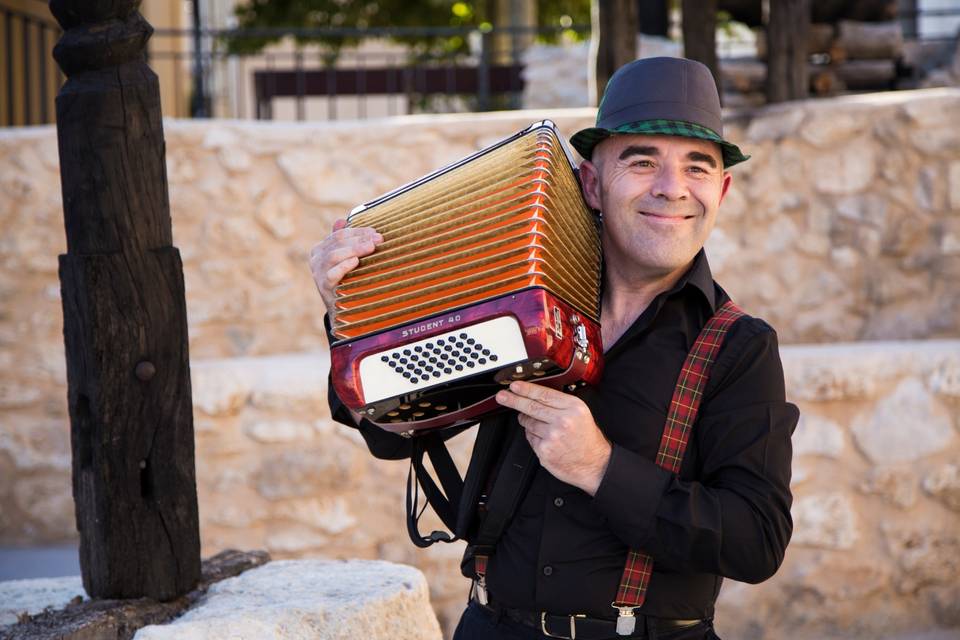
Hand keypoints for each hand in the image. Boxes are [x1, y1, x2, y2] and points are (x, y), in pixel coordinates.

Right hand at [308, 218, 382, 318]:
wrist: (340, 311)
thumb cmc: (345, 281)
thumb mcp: (343, 260)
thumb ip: (343, 241)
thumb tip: (341, 220)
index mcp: (320, 249)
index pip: (340, 234)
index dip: (358, 231)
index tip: (376, 233)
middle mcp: (316, 259)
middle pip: (338, 242)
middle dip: (360, 239)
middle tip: (378, 239)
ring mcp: (317, 273)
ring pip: (333, 255)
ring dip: (354, 249)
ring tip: (370, 247)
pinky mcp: (323, 287)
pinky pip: (331, 274)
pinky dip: (343, 266)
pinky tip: (355, 262)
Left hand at [496, 380, 611, 494]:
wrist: (595, 464)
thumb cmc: (587, 439)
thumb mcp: (580, 414)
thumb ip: (560, 404)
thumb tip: (534, 395)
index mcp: (573, 408)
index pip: (544, 394)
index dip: (526, 389)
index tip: (514, 386)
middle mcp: (563, 421)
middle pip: (531, 407)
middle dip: (513, 400)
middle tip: (502, 396)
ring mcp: (553, 436)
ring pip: (528, 423)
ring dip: (527, 421)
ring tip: (536, 423)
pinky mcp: (545, 450)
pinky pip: (530, 438)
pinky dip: (533, 436)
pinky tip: (544, 438)